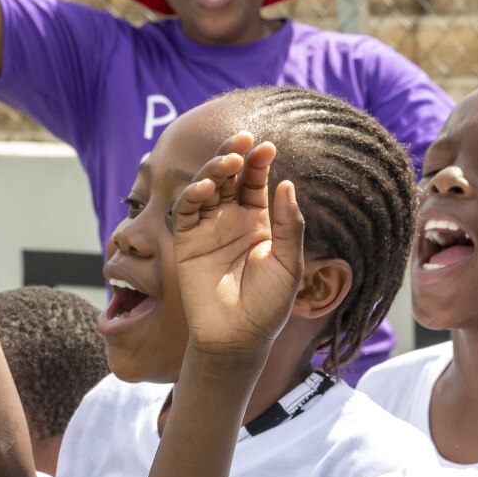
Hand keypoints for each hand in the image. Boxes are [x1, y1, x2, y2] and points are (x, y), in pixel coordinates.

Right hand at [169, 134, 304, 361]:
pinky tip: (207, 187)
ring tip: (229, 159)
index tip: (267, 146)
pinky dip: (193, 195)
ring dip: (215, 169)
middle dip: (235, 154)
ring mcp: (208, 228)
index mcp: (258, 221)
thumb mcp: (289, 264)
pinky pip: (187, 211)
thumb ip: (290, 225)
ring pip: (207, 187)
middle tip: (244, 138)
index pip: (256, 181)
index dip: (259, 162)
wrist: (239, 338)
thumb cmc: (268, 305)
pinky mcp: (187, 241)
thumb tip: (287, 183)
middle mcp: (231, 219)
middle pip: (229, 177)